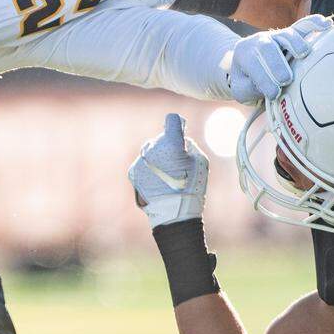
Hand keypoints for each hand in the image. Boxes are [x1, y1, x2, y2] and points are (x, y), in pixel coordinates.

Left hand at [128, 113, 209, 227]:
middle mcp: (152, 149)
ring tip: (168, 175)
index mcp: (170, 143)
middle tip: (177, 163)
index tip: (180, 128)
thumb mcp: (200, 161)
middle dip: (168, 145)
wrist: (174, 213)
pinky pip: (143, 163)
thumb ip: (189, 144)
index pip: (172, 120)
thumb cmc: (192, 186)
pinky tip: (159, 181)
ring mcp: (140, 160)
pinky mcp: (133, 171)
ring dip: (158, 157)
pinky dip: (150, 168)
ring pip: (151, 151)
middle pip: (161, 138)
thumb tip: (181, 139)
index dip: (178, 124)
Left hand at [226, 14, 332, 103]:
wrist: (247, 66)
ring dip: (296, 44)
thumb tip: (270, 89)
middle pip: (267, 46)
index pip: (252, 63)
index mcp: (244, 53)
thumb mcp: (241, 89)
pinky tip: (326, 25)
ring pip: (286, 35)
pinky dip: (314, 24)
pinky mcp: (292, 34)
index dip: (263, 78)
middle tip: (285, 80)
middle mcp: (260, 40)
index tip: (273, 94)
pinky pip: (303, 26)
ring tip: (304, 54)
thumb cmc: (246, 81)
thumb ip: (250, 88)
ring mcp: (277, 35)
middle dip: (277, 63)